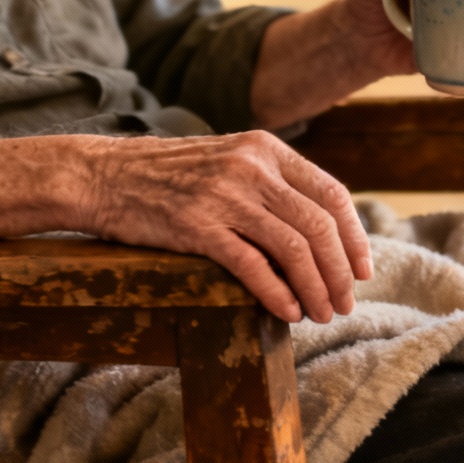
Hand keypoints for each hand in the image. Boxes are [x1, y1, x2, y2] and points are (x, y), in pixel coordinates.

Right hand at [81, 132, 371, 323]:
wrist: (101, 176)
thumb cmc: (164, 176)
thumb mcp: (226, 161)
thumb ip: (268, 183)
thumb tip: (317, 229)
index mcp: (265, 148)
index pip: (332, 194)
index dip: (354, 238)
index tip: (361, 271)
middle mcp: (251, 167)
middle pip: (319, 227)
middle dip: (339, 273)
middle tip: (344, 305)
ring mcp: (224, 195)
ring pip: (294, 249)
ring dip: (316, 289)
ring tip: (320, 314)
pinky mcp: (197, 225)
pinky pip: (253, 266)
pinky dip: (277, 294)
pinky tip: (287, 312)